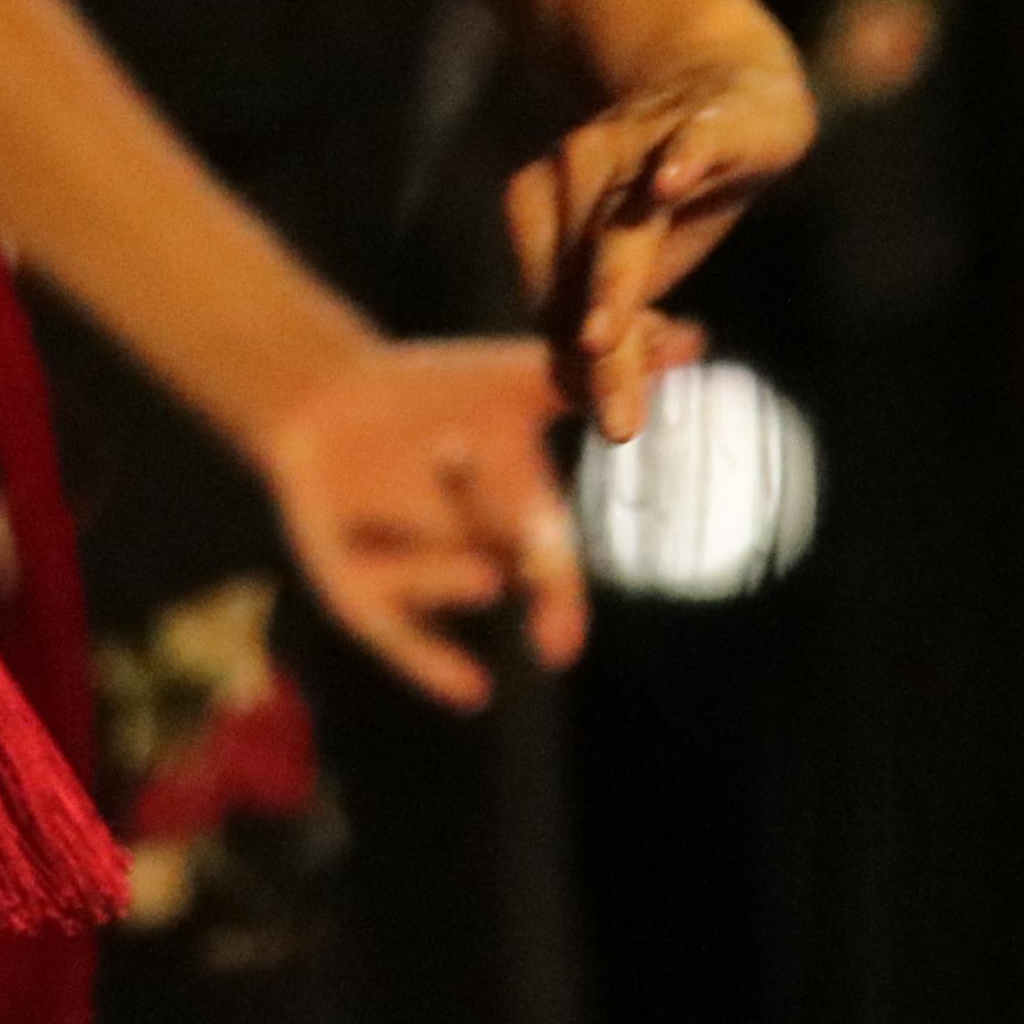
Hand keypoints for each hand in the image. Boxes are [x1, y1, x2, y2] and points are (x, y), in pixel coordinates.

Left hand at [247, 330, 643, 705]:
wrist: (330, 395)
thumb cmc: (440, 392)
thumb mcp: (517, 379)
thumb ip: (590, 376)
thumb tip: (693, 335)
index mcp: (518, 522)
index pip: (552, 571)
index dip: (566, 603)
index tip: (574, 635)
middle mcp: (477, 559)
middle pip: (508, 576)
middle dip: (535, 589)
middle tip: (549, 588)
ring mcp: (418, 580)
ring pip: (439, 583)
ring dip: (447, 573)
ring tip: (468, 532)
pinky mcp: (362, 594)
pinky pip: (394, 633)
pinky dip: (430, 661)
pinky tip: (473, 688)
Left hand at [508, 62, 808, 444]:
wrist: (719, 81)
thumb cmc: (663, 191)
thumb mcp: (634, 265)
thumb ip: (611, 332)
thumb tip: (599, 408)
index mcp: (548, 212)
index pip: (559, 304)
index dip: (595, 358)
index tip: (625, 415)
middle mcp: (581, 175)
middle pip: (584, 276)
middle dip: (592, 345)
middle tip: (607, 421)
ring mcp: (641, 146)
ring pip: (626, 223)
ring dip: (615, 281)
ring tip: (602, 337)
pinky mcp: (705, 122)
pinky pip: (688, 142)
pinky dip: (681, 160)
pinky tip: (670, 181)